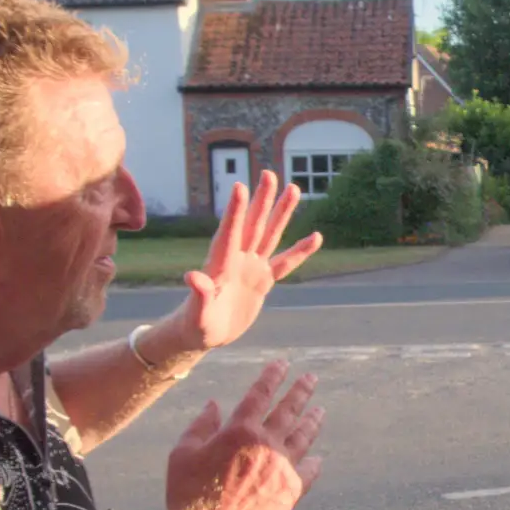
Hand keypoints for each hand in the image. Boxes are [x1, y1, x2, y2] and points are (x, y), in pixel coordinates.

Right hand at [165, 363, 325, 509]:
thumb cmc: (190, 495)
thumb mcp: (183, 454)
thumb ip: (200, 426)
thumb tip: (213, 404)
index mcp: (239, 430)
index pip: (260, 394)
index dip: (272, 377)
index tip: (283, 364)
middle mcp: (267, 444)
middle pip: (289, 410)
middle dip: (301, 391)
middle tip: (311, 378)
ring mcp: (283, 467)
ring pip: (304, 437)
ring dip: (312, 421)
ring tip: (320, 411)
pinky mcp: (292, 491)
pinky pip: (309, 471)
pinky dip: (314, 462)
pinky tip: (318, 457)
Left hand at [173, 171, 323, 351]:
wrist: (204, 334)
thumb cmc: (195, 326)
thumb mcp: (197, 314)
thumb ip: (198, 295)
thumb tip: (192, 276)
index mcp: (220, 265)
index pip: (229, 234)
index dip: (235, 212)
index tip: (240, 186)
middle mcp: (237, 260)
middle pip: (252, 225)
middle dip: (261, 200)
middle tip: (269, 174)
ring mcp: (251, 267)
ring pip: (270, 235)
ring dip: (281, 212)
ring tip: (294, 189)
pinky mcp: (262, 280)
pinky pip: (285, 263)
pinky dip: (300, 251)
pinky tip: (316, 236)